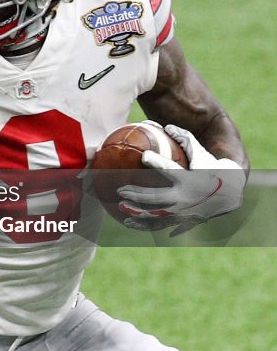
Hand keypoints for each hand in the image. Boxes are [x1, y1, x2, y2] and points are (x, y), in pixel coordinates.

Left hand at [116, 124, 245, 234]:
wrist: (230, 194)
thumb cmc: (211, 168)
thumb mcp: (202, 154)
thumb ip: (185, 139)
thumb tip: (166, 126)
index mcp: (190, 179)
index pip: (172, 170)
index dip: (158, 162)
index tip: (144, 156)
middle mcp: (186, 197)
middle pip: (158, 197)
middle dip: (139, 194)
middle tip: (121, 189)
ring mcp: (183, 212)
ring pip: (156, 214)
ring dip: (138, 211)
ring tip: (120, 206)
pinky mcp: (182, 220)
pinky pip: (161, 225)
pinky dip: (144, 225)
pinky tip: (128, 222)